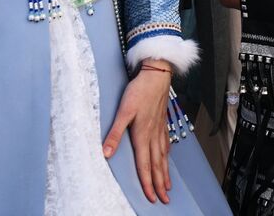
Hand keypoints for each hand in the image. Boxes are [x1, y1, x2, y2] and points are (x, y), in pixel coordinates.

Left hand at [103, 62, 172, 203]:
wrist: (157, 74)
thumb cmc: (140, 90)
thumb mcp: (123, 111)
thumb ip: (114, 133)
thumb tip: (105, 153)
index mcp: (142, 135)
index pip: (145, 165)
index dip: (147, 183)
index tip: (151, 197)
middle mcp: (153, 135)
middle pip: (157, 164)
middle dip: (159, 184)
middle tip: (164, 199)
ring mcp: (159, 128)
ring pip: (163, 156)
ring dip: (165, 172)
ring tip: (168, 185)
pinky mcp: (162, 121)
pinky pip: (166, 143)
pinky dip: (167, 155)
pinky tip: (167, 158)